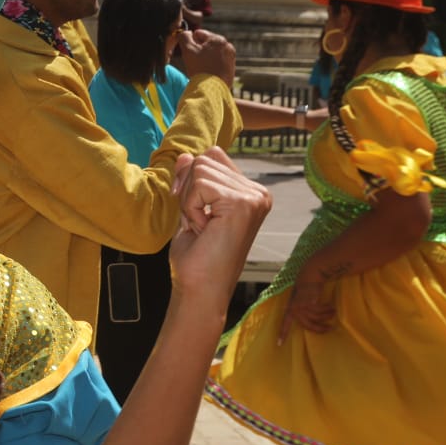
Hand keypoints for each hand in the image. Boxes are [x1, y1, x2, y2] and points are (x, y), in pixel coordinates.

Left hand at [166, 148, 271, 317]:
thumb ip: (191, 180)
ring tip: (202, 228)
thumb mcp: (190, 207)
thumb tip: (187, 155)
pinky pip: (199, 183)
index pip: (213, 156)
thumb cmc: (196, 257)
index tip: (192, 211)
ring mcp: (254, 197)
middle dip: (188, 189)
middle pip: (206, 158)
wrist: (199, 289)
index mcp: (250, 193)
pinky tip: (203, 229)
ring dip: (188, 200)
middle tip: (198, 224)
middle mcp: (258, 193)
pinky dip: (190, 206)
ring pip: (200, 168)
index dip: (190, 178)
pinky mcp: (243, 203)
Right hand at [178, 29, 235, 86]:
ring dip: (205, 57)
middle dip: (199, 50)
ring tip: (201, 68)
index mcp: (218, 39)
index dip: (191, 41)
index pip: (199, 33)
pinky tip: (207, 73)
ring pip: (213, 53)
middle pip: (207, 44)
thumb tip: (186, 33)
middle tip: (194, 61)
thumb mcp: (187, 49)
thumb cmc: (199, 68)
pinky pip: (218, 63)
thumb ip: (184, 36)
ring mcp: (231, 58)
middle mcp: (228, 47)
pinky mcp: (231, 69)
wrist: (211, 89)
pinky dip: (211, 65)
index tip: (188, 51)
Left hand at [278, 269, 336, 343]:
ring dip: (326, 316)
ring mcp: (301, 306)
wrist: (309, 276)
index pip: (285, 323)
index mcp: (290, 309)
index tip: (279, 344)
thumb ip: (302, 310)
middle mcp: (294, 308)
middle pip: (308, 325)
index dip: (282, 333)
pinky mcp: (309, 303)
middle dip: (320, 329)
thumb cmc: (306, 288)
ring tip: (333, 313)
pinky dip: (327, 310)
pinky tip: (332, 307)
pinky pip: (320, 311)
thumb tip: (310, 321)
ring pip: (316, 318)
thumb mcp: (301, 300)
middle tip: (329, 329)